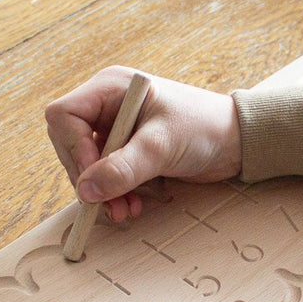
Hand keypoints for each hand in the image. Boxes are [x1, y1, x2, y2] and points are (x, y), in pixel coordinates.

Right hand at [45, 66, 241, 221]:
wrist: (237, 141)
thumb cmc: (204, 127)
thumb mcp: (161, 147)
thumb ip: (123, 168)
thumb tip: (86, 192)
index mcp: (110, 89)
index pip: (64, 116)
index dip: (73, 149)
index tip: (94, 177)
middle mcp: (108, 107)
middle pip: (70, 144)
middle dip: (89, 178)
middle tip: (108, 204)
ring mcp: (117, 130)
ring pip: (87, 165)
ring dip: (101, 192)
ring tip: (123, 212)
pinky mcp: (128, 151)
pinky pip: (106, 175)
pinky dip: (114, 194)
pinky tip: (131, 206)